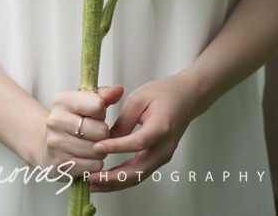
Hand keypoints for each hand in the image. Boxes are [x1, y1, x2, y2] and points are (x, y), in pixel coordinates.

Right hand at [38, 84, 121, 178]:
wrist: (48, 145)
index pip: (98, 105)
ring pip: (99, 151)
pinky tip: (84, 158)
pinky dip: (94, 164)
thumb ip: (102, 96)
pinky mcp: (61, 163)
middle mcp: (55, 120)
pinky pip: (93, 166)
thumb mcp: (83, 104)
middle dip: (103, 135)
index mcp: (62, 101)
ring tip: (89, 146)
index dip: (101, 113)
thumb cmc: (72, 123)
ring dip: (100, 151)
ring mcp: (56, 143)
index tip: (93, 116)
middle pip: (101, 130)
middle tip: (93, 135)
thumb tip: (118, 90)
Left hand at [90, 74, 200, 190]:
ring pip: (139, 176)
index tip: (96, 148)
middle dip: (113, 177)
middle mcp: (165, 147)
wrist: (187, 98)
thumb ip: (123, 121)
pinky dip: (122, 179)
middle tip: (90, 177)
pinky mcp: (158, 158)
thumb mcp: (138, 99)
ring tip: (93, 184)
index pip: (138, 142)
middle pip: (139, 169)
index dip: (117, 147)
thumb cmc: (164, 94)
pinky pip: (140, 173)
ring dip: (116, 183)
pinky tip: (106, 180)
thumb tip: (105, 139)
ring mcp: (163, 156)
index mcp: (161, 128)